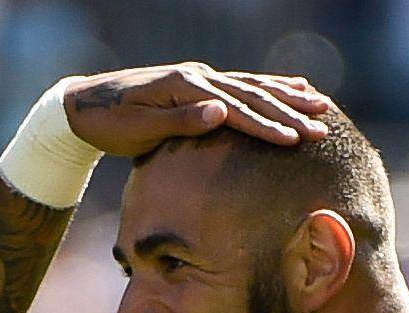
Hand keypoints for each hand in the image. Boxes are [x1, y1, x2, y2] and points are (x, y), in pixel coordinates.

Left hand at [63, 65, 331, 157]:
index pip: (236, 108)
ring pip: (253, 85)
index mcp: (187, 87)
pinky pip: (241, 84)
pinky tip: (292, 86)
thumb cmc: (110, 123)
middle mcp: (198, 77)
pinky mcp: (198, 83)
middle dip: (289, 112)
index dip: (267, 124)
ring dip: (288, 95)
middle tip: (322, 127)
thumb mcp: (141, 129)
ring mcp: (200, 77)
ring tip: (321, 104)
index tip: (294, 139)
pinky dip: (269, 85)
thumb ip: (182, 121)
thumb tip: (222, 112)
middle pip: (253, 94)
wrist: (85, 106)